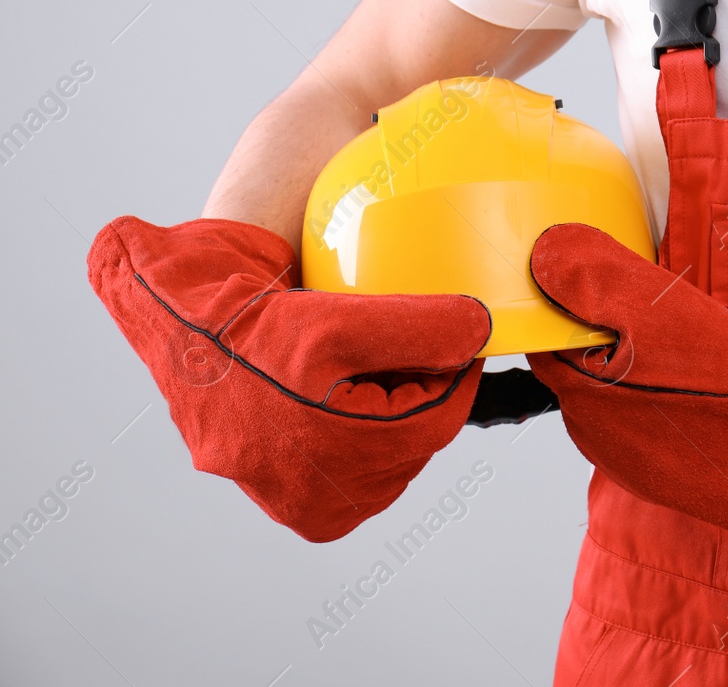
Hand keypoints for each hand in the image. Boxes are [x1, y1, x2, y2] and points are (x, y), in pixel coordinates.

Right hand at [87, 216, 489, 540]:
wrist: (166, 309)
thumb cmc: (241, 319)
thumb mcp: (341, 317)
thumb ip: (423, 328)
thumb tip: (480, 331)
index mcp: (325, 466)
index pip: (433, 425)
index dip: (457, 373)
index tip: (466, 335)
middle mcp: (305, 498)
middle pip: (409, 444)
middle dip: (419, 390)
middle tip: (414, 339)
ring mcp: (285, 494)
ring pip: (382, 454)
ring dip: (389, 405)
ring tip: (365, 359)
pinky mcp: (271, 480)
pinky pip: (346, 458)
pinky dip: (357, 420)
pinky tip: (341, 381)